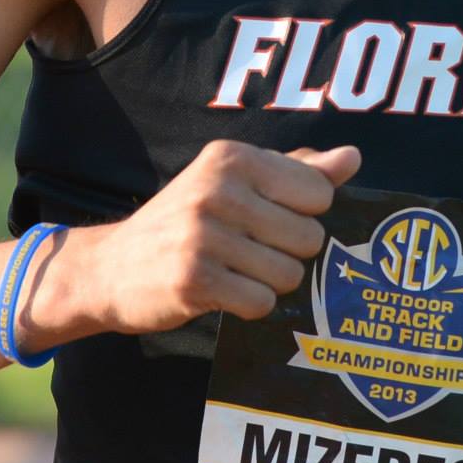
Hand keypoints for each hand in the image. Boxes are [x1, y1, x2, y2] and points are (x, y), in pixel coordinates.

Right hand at [87, 140, 359, 331]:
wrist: (110, 267)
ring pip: (288, 274)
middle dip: (287, 254)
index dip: (302, 215)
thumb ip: (297, 170)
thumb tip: (352, 157)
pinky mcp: (194, 278)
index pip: (318, 192)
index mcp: (232, 157)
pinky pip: (261, 302)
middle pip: (309, 237)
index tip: (267, 220)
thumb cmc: (187, 222)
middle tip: (246, 251)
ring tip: (233, 271)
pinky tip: (222, 292)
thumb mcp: (236, 183)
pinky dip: (249, 305)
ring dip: (268, 283)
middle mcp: (217, 188)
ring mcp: (203, 234)